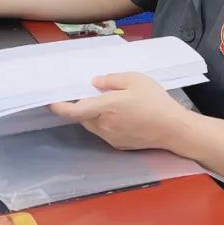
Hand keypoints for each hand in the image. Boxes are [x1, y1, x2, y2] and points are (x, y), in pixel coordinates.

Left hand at [49, 73, 190, 151]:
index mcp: (106, 108)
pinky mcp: (118, 144)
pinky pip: (103, 131)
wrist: (174, 129)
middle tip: (88, 94)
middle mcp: (104, 125)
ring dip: (92, 115)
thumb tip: (94, 83)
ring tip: (108, 103)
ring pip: (92, 124)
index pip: (74, 111)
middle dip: (80, 106)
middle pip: (82, 117)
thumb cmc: (156, 101)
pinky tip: (119, 115)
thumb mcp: (135, 80)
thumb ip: (111, 80)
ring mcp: (110, 137)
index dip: (58, 107)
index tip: (49, 100)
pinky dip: (103, 122)